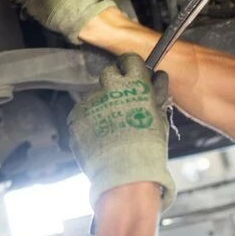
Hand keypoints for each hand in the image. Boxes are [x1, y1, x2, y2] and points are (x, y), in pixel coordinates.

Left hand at [68, 53, 174, 207]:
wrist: (125, 175)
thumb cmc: (148, 149)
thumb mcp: (159, 117)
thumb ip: (156, 95)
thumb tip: (158, 78)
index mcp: (135, 83)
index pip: (130, 59)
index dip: (130, 66)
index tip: (129, 72)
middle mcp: (110, 86)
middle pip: (108, 73)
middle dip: (114, 83)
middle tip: (121, 101)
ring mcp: (90, 101)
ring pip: (95, 96)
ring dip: (101, 106)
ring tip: (111, 130)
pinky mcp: (75, 116)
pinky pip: (83, 114)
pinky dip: (89, 122)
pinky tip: (100, 137)